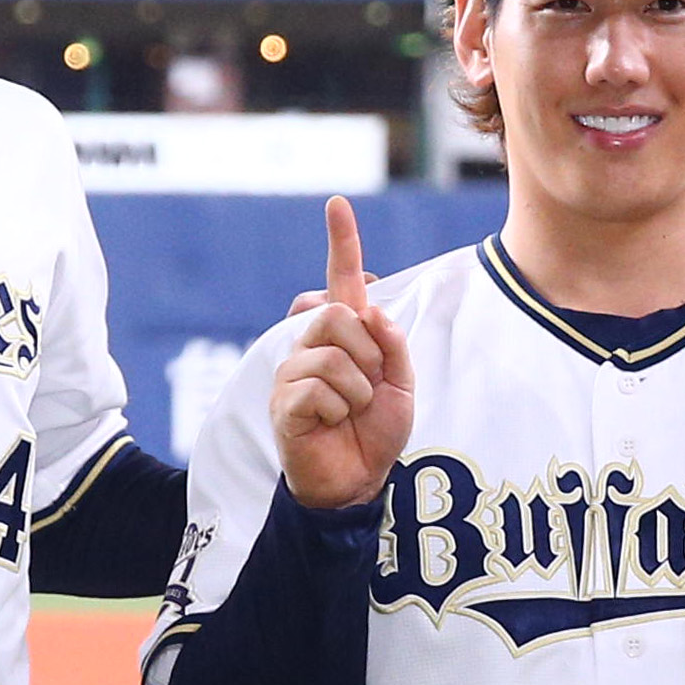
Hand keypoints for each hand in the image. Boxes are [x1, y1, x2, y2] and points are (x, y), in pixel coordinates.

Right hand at [273, 195, 414, 511]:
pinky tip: (331, 423)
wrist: (357, 480)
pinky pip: (319, 389)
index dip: (342, 242)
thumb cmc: (374, 430)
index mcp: (345, 335)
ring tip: (350, 411)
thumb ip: (392, 343)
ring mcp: (293, 370)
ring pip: (333, 357)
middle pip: (339, 316)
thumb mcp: (401, 383)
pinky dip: (338, 410)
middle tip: (368, 388)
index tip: (338, 204)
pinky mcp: (284, 400)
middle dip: (369, 354)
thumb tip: (370, 311)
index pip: (342, 281)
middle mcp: (312, 344)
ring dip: (357, 390)